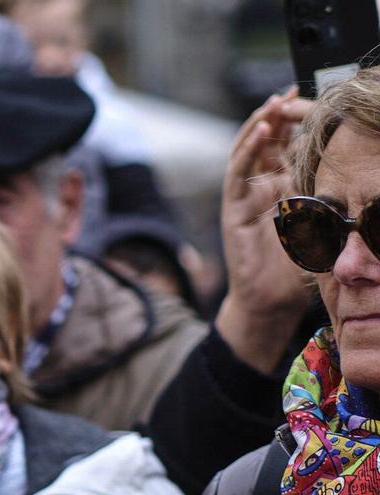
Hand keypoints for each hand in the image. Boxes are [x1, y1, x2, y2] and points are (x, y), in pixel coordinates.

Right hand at [214, 86, 316, 373]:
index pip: (292, 142)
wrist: (272, 300)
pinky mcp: (234, 206)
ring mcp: (247, 194)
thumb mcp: (326, 222)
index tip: (317, 98)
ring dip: (261, 123)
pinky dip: (247, 149)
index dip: (301, 119)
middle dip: (281, 112)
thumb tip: (366, 173)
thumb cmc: (297, 267)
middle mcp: (266, 184)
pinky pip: (238, 172)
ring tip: (276, 103)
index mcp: (288, 184)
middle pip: (270, 138)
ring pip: (250, 148)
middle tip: (294, 90)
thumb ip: (335, 197)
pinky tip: (262, 132)